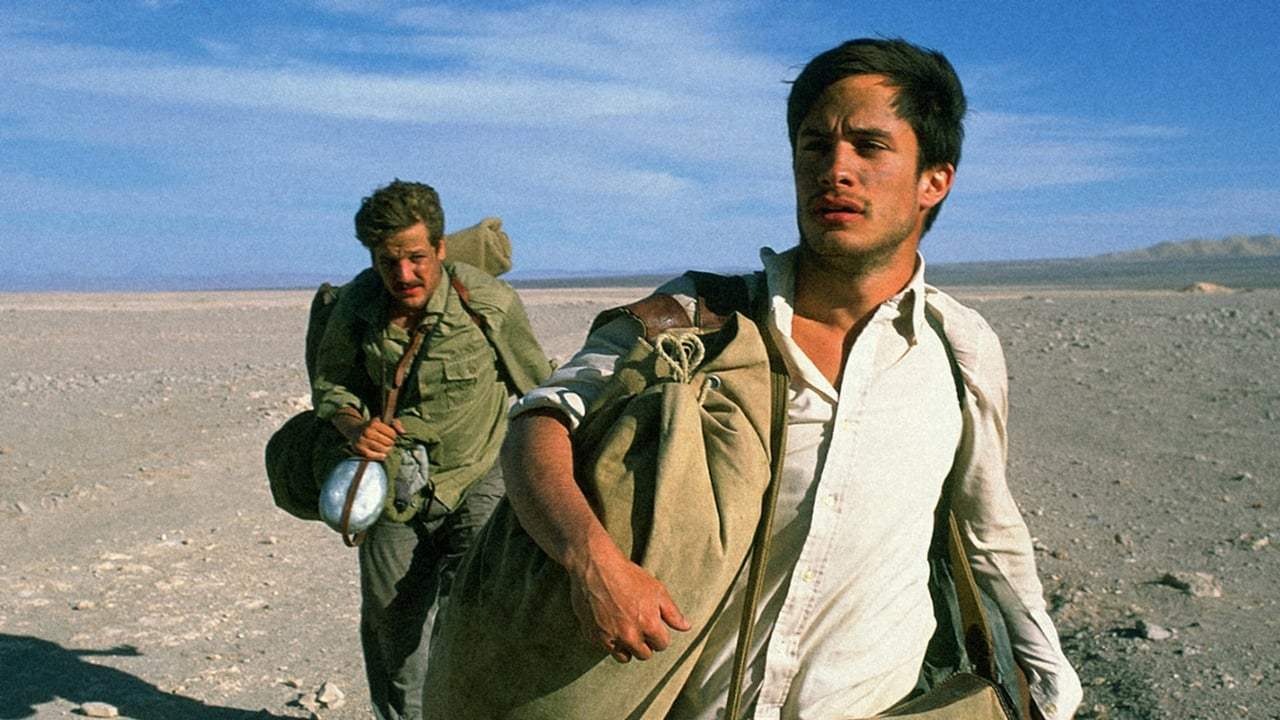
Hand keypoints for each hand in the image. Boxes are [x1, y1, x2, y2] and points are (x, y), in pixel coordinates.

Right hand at [341, 417, 403, 460]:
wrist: (355, 430)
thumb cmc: (374, 427)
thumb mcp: (384, 421)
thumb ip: (396, 424)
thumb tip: (403, 432)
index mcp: (374, 422)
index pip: (392, 433)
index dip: (394, 436)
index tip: (393, 437)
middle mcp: (367, 430)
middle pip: (387, 442)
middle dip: (391, 444)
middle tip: (390, 444)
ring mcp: (362, 440)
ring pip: (381, 449)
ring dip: (387, 451)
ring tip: (388, 449)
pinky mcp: (358, 448)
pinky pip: (371, 455)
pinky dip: (379, 457)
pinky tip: (383, 456)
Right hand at [567, 547, 690, 662]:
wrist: (596, 567)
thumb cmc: (628, 576)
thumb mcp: (656, 590)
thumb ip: (672, 612)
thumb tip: (685, 627)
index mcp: (648, 625)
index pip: (662, 645)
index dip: (659, 635)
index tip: (653, 626)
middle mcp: (629, 636)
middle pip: (644, 655)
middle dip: (645, 644)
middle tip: (639, 628)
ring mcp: (610, 637)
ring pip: (624, 657)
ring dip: (627, 648)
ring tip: (625, 631)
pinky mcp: (593, 636)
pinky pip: (605, 648)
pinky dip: (609, 641)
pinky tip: (609, 624)